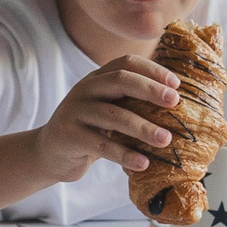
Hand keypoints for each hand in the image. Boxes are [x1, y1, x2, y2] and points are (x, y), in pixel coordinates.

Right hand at [28, 56, 179, 182]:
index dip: (153, 70)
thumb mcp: (106, 110)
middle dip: (150, 90)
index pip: (126, 63)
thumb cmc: (88, 130)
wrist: (49, 152)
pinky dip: (125, 154)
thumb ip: (129, 103)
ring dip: (143, 128)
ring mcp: (74, 112)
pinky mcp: (68, 136)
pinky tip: (143, 163)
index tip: (176, 85)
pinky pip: (101, 144)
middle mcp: (85, 90)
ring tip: (165, 140)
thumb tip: (176, 106)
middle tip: (175, 103)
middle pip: (120, 80)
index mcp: (97, 79)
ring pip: (113, 115)